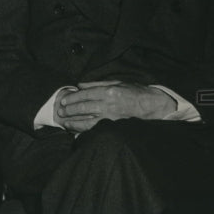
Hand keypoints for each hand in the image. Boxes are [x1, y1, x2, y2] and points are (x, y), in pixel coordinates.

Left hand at [54, 81, 176, 132]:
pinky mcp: (115, 127)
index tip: (64, 100)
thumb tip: (80, 85)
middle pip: (84, 107)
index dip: (73, 98)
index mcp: (109, 91)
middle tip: (60, 111)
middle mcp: (109, 104)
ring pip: (88, 120)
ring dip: (74, 121)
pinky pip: (96, 129)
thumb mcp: (117, 82)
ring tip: (64, 122)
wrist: (153, 106)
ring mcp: (112, 117)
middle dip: (70, 110)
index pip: (86, 94)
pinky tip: (77, 131)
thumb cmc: (135, 92)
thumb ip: (97, 84)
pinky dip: (85, 130)